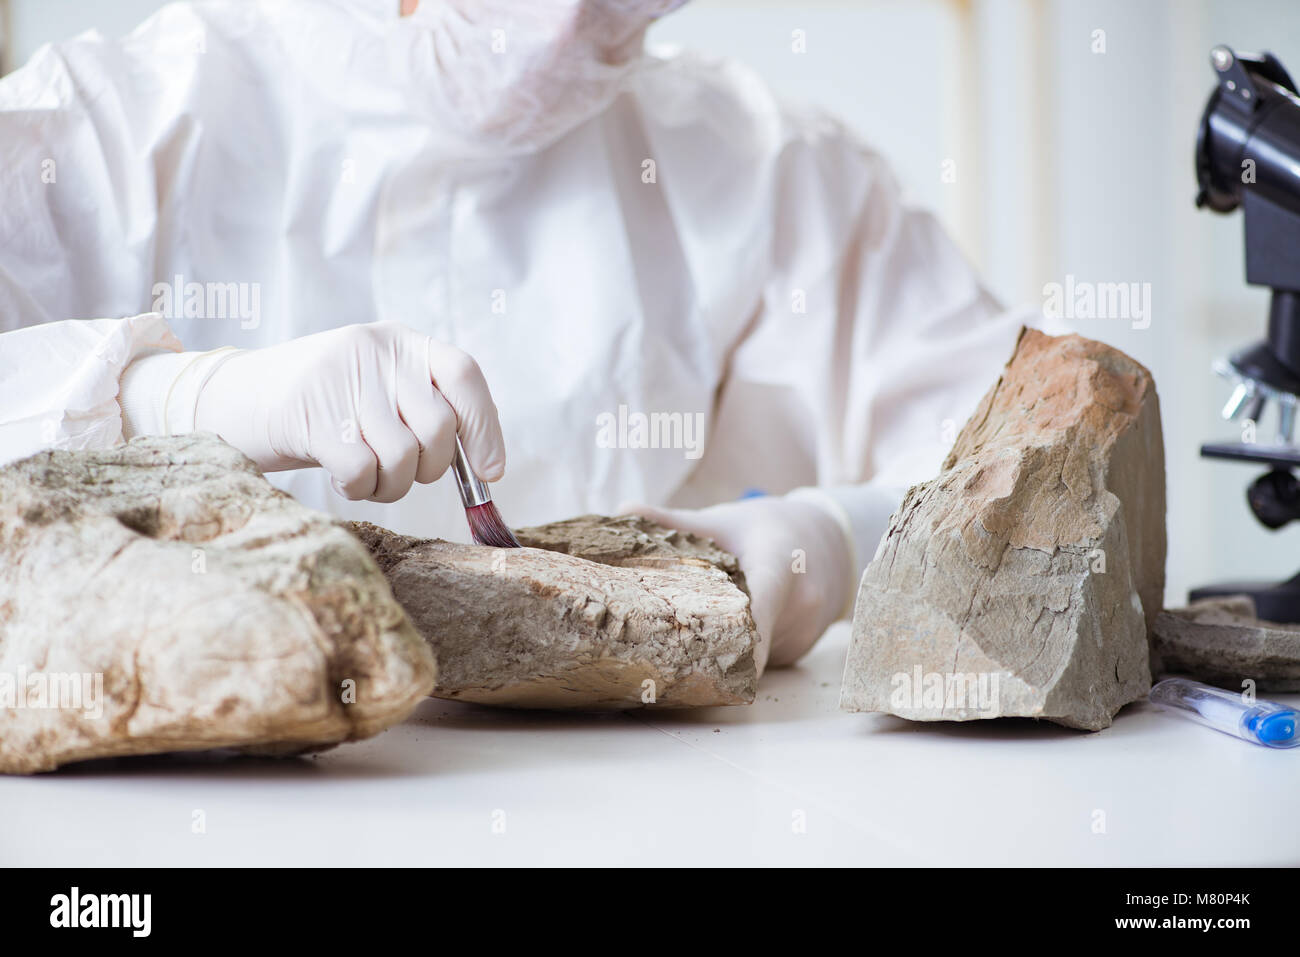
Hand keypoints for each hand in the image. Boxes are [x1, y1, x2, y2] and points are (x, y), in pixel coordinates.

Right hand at [194, 321, 504, 502]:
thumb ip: (426, 410)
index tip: (490, 471)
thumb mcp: (377, 388)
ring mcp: (340, 379)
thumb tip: (486, 465)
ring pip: (403, 457)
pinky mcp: (308, 415)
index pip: (463, 375)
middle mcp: (373, 351)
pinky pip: (363, 471)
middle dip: (430, 468)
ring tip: (367, 476)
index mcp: (399, 341)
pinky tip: (342, 478)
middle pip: (439, 426)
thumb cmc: (322, 407)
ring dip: (391, 484)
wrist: (232, 398)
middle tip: (400, 473)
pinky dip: (360, 489)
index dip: (485, 427)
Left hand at [622, 496, 851, 673]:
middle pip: (748, 643)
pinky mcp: (796, 653)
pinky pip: (759, 663)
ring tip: (681, 646)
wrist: (829, 543)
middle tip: (657, 656)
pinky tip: (713, 643)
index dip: (733, 636)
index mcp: (780, 564)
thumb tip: (621, 510)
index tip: (701, 659)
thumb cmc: (769, 528)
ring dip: (720, 655)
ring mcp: (802, 634)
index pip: (760, 605)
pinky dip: (734, 657)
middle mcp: (800, 605)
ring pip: (751, 659)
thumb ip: (672, 522)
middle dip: (706, 652)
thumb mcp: (724, 520)